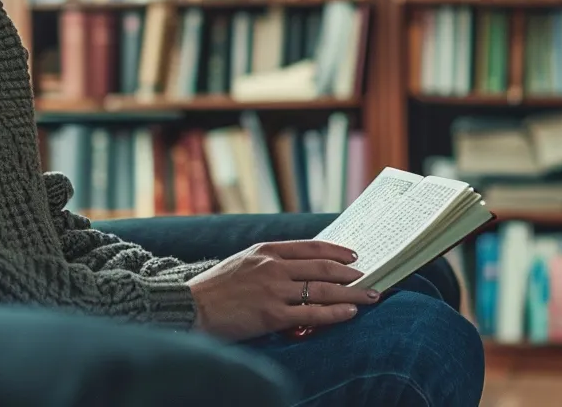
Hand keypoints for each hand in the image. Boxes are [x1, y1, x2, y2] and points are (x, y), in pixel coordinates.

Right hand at [186, 240, 379, 340]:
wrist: (190, 307)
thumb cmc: (215, 288)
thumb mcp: (242, 262)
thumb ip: (270, 261)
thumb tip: (302, 267)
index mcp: (266, 250)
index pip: (311, 247)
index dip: (337, 252)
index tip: (355, 257)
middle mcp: (273, 267)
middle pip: (323, 268)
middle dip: (352, 274)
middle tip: (372, 278)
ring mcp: (274, 290)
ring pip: (323, 290)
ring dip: (352, 293)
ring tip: (371, 296)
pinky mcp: (272, 315)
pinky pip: (312, 313)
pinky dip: (335, 313)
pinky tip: (349, 313)